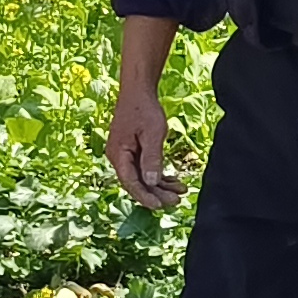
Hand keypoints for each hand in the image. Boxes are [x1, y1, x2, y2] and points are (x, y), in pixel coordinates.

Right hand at [110, 16, 184, 207]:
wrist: (138, 91)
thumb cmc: (144, 108)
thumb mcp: (153, 133)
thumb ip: (152, 158)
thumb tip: (152, 182)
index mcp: (117, 154)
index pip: (130, 183)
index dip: (145, 196)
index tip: (160, 206)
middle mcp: (118, 158)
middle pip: (137, 183)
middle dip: (157, 194)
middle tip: (177, 202)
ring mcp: (124, 155)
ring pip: (142, 178)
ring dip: (160, 186)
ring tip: (180, 193)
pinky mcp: (132, 152)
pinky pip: (144, 169)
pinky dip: (158, 176)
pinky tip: (174, 182)